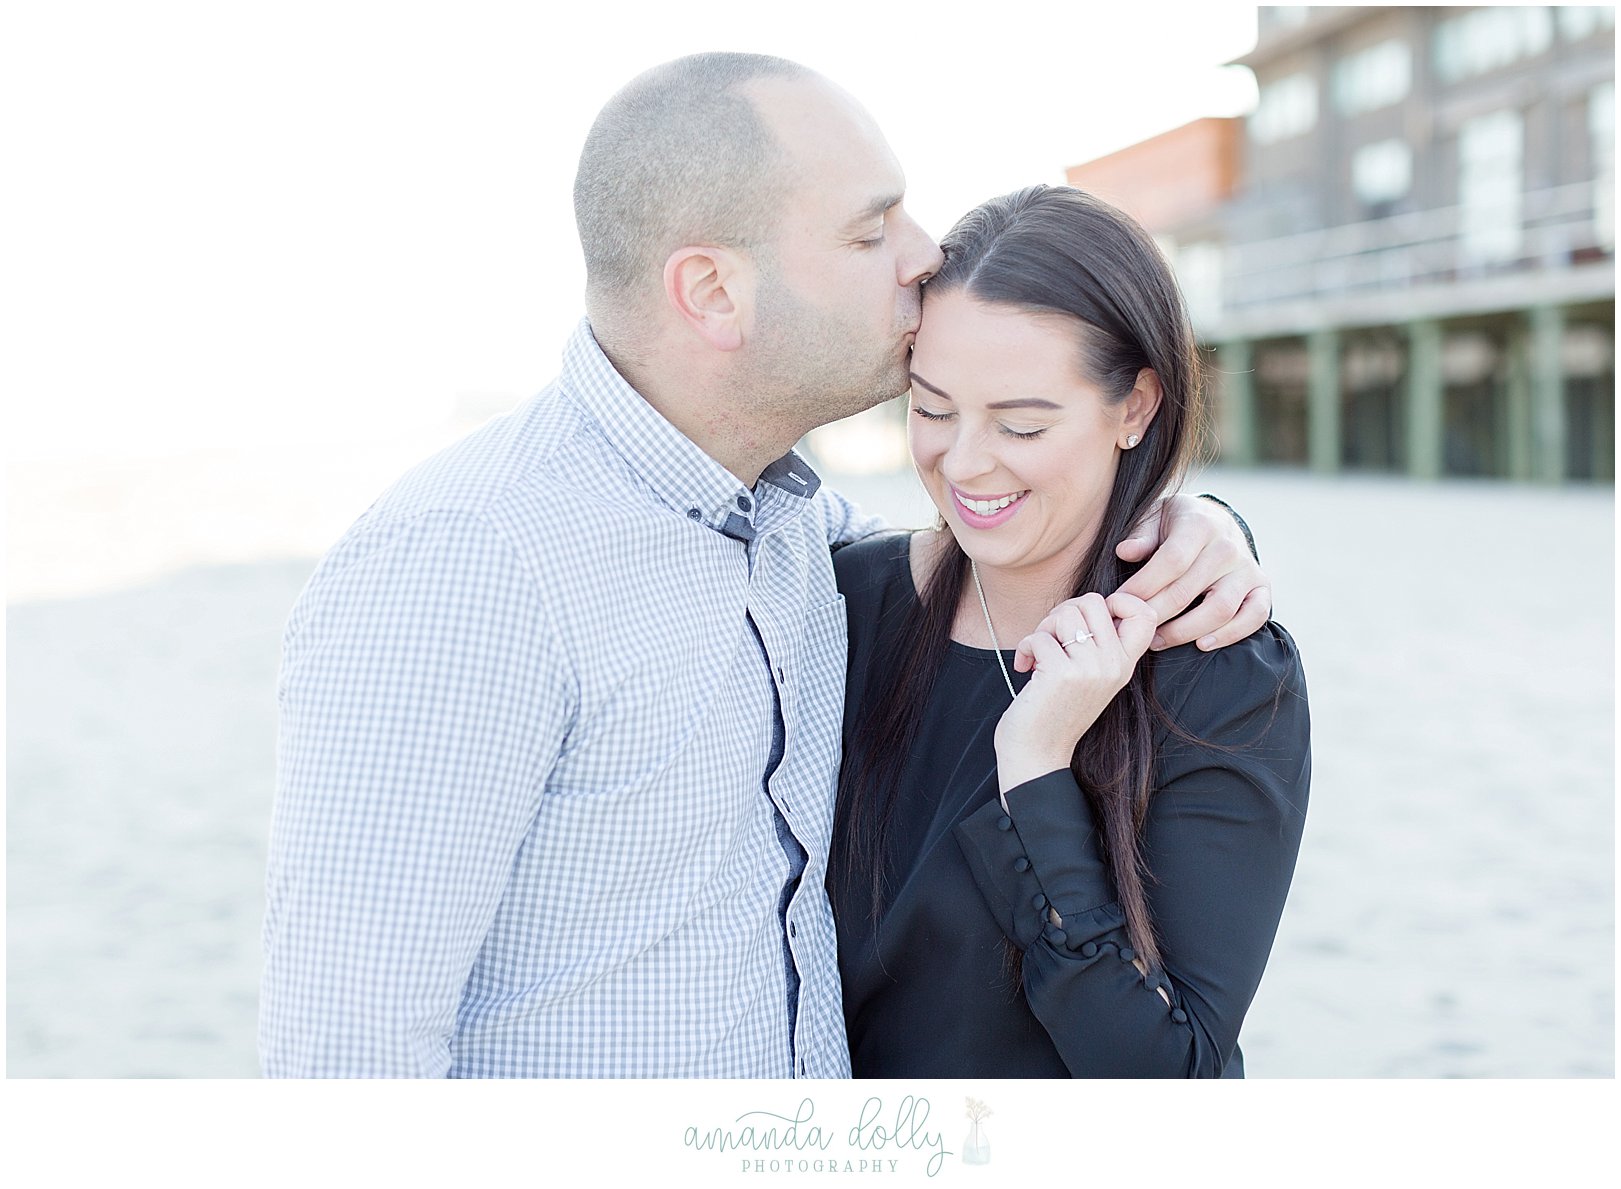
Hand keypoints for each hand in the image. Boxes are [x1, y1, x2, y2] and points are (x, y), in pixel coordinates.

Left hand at [996, 593, 1156, 793]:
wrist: (1037, 755)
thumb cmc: (1056, 711)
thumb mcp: (1090, 677)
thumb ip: (1098, 644)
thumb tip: (1089, 604)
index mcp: (1124, 665)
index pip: (1145, 613)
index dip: (1118, 601)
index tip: (1089, 618)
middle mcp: (1113, 665)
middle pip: (1094, 601)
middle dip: (1064, 612)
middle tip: (1052, 638)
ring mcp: (1090, 669)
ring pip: (1066, 613)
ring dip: (1043, 628)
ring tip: (1038, 653)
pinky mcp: (1062, 673)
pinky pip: (1040, 635)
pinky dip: (1025, 647)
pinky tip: (1024, 667)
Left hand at [1114, 493, 1269, 650]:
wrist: (1216, 520)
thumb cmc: (1177, 524)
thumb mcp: (1155, 517)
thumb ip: (1141, 534)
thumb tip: (1125, 551)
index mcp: (1199, 524)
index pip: (1171, 562)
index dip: (1143, 586)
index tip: (1119, 602)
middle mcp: (1227, 546)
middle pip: (1187, 591)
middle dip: (1155, 615)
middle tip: (1133, 628)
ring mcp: (1247, 568)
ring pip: (1219, 609)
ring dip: (1184, 632)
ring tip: (1157, 640)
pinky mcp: (1261, 587)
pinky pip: (1254, 617)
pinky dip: (1230, 635)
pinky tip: (1202, 644)